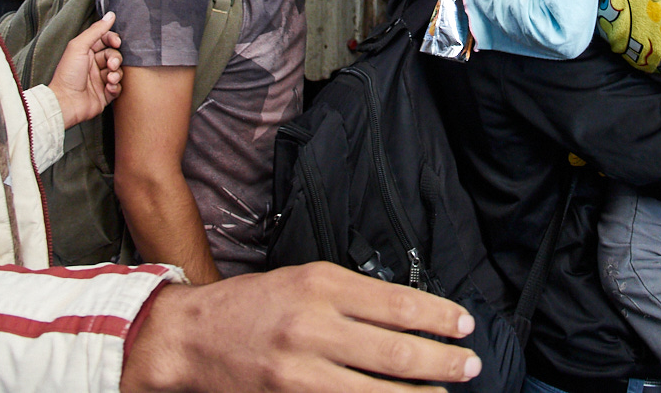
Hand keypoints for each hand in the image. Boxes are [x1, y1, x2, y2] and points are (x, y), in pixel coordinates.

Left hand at [48, 14, 121, 129]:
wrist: (65, 102)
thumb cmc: (68, 74)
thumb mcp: (79, 46)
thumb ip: (96, 30)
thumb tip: (111, 15)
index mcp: (86, 52)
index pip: (105, 40)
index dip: (113, 40)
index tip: (116, 42)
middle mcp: (93, 65)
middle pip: (114, 55)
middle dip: (116, 59)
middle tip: (111, 65)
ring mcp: (99, 80)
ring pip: (118, 71)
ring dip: (116, 74)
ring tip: (109, 78)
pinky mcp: (104, 94)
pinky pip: (117, 87)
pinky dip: (115, 86)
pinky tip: (108, 88)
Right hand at [121, 262, 481, 392]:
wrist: (190, 337)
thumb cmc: (250, 305)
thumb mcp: (302, 279)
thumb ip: (351, 296)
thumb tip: (409, 315)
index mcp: (321, 285)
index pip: (398, 303)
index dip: (439, 318)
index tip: (464, 325)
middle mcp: (314, 326)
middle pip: (397, 351)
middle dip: (442, 362)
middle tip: (470, 366)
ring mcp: (300, 370)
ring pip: (378, 390)